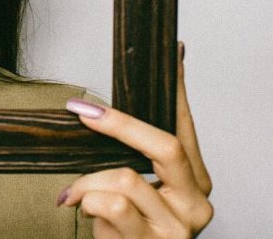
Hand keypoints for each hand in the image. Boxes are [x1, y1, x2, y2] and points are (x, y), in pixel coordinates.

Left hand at [58, 42, 212, 237]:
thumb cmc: (126, 227)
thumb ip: (129, 154)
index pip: (186, 126)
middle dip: (119, 124)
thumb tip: (103, 111)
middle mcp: (195, 204)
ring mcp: (176, 228)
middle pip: (165, 146)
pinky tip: (83, 211)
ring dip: (89, 182)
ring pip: (125, 178)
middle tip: (81, 110)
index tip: (174, 52)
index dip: (177, 90)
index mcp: (194, 182)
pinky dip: (87, 202)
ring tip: (78, 194)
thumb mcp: (132, 187)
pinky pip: (110, 205)